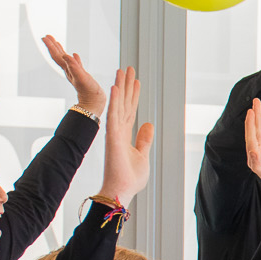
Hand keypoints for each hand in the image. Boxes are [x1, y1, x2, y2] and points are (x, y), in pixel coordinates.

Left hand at [41, 35, 104, 116]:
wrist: (94, 104)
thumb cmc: (90, 92)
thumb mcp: (82, 78)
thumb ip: (74, 66)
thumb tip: (66, 55)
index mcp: (68, 70)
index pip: (57, 55)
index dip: (51, 46)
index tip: (45, 37)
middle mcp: (69, 71)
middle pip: (58, 56)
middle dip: (52, 46)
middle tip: (47, 36)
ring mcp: (75, 73)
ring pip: (65, 59)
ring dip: (60, 50)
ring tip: (57, 42)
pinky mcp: (81, 76)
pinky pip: (75, 64)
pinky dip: (73, 58)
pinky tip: (74, 55)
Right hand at [99, 67, 153, 205]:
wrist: (121, 191)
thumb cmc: (130, 178)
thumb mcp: (143, 156)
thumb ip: (144, 140)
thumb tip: (148, 124)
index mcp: (125, 134)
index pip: (130, 110)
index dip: (132, 95)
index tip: (135, 81)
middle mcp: (118, 130)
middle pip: (123, 103)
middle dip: (126, 85)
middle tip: (128, 68)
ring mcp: (114, 132)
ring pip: (118, 104)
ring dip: (120, 87)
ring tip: (123, 70)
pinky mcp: (112, 137)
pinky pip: (114, 116)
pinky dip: (115, 101)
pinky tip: (115, 87)